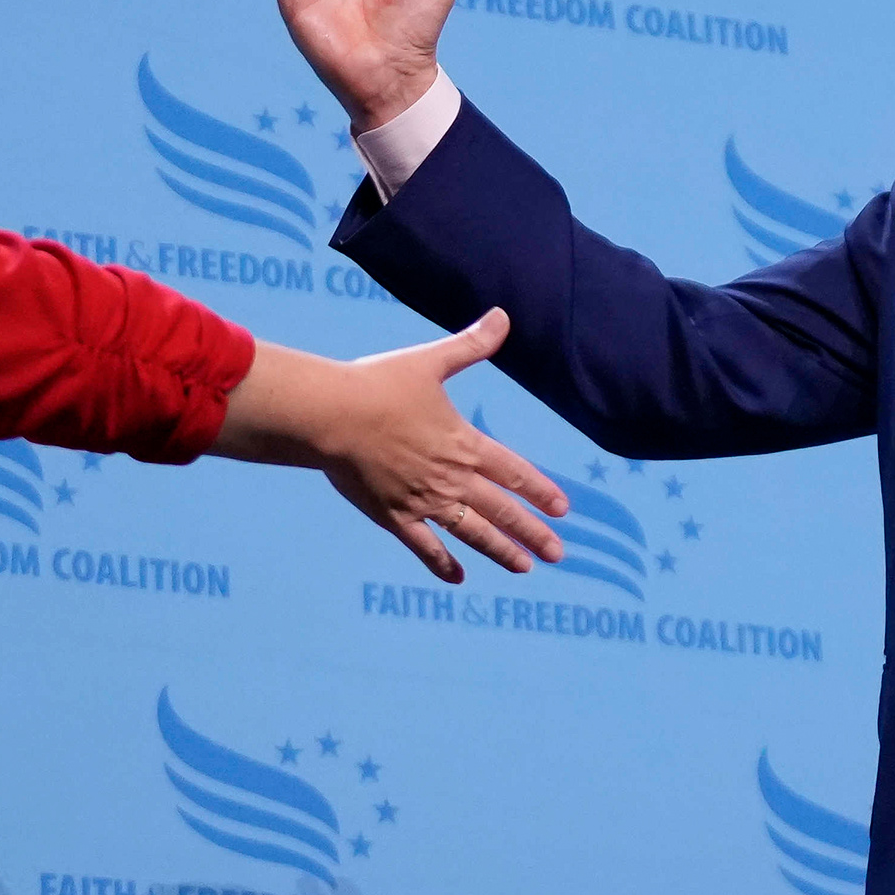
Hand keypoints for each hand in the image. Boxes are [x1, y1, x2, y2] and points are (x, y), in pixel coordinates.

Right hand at [209, 312, 569, 582]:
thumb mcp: (430, 361)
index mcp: (464, 443)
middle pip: (502, 511)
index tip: (562, 510)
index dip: (540, 491)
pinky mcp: (394, 516)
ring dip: (501, 552)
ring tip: (524, 568)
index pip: (514, 472)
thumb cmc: (378, 384)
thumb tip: (504, 316)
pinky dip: (443, 564)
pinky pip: (424, 546)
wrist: (331, 414)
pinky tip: (459, 578)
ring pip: (472, 533)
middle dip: (532, 533)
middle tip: (557, 553)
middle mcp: (451, 477)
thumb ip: (471, 345)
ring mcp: (424, 501)